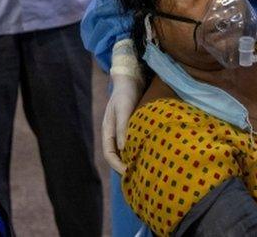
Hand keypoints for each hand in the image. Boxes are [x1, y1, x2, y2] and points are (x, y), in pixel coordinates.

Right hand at [103, 40, 145, 173]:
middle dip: (125, 167)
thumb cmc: (126, 93)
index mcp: (108, 130)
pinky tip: (149, 155)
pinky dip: (139, 151)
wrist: (131, 79)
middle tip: (138, 177)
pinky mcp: (132, 128)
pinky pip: (134, 144)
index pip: (109, 154)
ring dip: (132, 160)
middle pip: (117, 156)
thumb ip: (123, 127)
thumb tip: (125, 149)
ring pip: (126, 151)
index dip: (117, 165)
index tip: (128, 173)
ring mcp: (123, 131)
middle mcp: (114, 133)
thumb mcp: (124, 108)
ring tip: (144, 169)